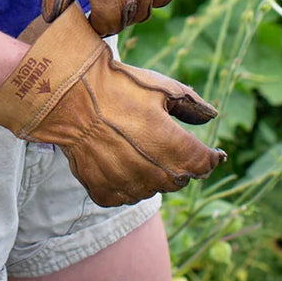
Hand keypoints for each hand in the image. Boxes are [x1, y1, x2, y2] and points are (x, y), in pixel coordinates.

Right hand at [0, 5, 225, 207]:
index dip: (211, 156)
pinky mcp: (105, 192)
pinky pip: (125, 193)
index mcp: (175, 149)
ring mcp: (129, 187)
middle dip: (180, 162)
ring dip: (154, 172)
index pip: (205, 164)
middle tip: (164, 138)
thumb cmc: (118, 86)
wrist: (68, 96)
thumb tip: (213, 116)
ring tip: (136, 144)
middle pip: (180, 178)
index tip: (213, 152)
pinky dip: (126, 180)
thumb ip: (192, 105)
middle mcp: (156, 175)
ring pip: (153, 187)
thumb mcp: (160, 87)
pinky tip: (117, 157)